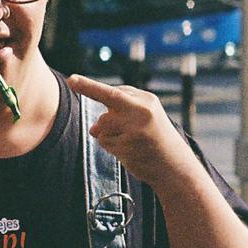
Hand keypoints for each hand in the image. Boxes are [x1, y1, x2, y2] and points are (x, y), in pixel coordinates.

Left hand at [68, 74, 200, 187]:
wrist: (176, 168)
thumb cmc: (157, 141)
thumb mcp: (147, 117)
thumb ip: (123, 111)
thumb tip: (94, 127)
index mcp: (147, 101)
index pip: (115, 91)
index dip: (90, 85)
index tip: (71, 78)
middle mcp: (141, 111)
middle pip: (106, 100)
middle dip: (86, 88)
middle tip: (71, 79)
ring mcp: (135, 128)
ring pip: (101, 124)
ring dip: (106, 134)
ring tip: (129, 142)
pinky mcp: (128, 145)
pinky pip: (103, 141)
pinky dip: (110, 147)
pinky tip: (129, 151)